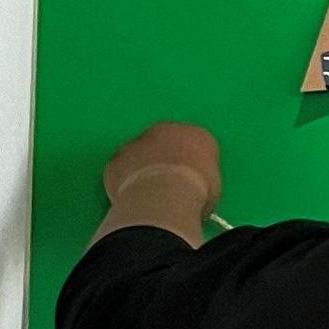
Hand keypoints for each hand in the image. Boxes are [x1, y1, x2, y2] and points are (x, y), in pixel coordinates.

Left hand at [102, 122, 221, 222]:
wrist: (162, 198)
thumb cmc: (195, 192)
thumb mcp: (212, 187)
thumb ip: (200, 179)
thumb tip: (191, 190)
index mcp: (197, 135)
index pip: (198, 145)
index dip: (194, 164)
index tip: (192, 180)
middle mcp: (167, 130)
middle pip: (166, 142)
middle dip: (166, 159)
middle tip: (168, 185)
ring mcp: (137, 142)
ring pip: (140, 153)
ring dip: (143, 168)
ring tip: (148, 195)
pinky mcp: (116, 158)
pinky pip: (121, 169)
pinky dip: (124, 181)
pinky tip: (132, 198)